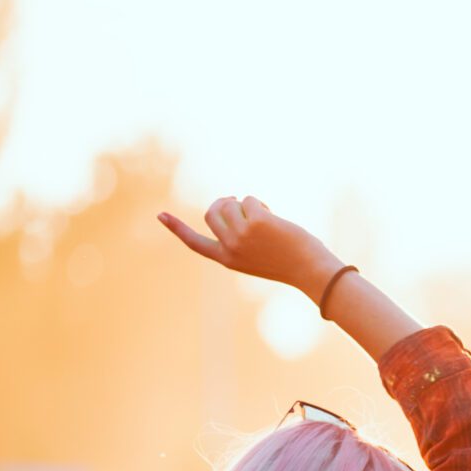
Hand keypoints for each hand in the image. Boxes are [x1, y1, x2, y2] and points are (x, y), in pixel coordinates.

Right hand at [158, 197, 341, 299]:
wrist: (310, 270)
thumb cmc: (289, 262)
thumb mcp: (258, 254)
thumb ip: (240, 236)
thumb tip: (234, 204)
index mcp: (227, 259)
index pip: (195, 243)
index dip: (178, 228)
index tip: (160, 215)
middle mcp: (230, 248)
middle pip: (212, 213)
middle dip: (225, 203)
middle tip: (240, 203)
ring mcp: (241, 235)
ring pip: (230, 204)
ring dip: (246, 203)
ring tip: (265, 216)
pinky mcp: (256, 222)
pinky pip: (250, 200)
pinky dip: (261, 203)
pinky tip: (274, 217)